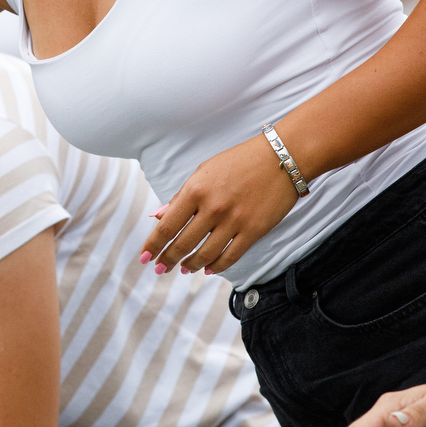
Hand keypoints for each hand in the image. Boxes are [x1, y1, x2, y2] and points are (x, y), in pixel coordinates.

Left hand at [139, 134, 297, 275]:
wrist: (281, 157)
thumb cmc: (239, 161)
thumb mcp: (204, 171)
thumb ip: (181, 196)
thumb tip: (157, 216)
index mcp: (196, 190)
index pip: (167, 226)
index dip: (153, 245)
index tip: (144, 257)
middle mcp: (212, 208)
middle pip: (182, 244)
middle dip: (167, 260)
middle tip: (159, 269)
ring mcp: (234, 221)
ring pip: (205, 254)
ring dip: (190, 265)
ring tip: (183, 269)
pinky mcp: (254, 231)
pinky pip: (230, 256)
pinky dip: (216, 266)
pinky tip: (208, 269)